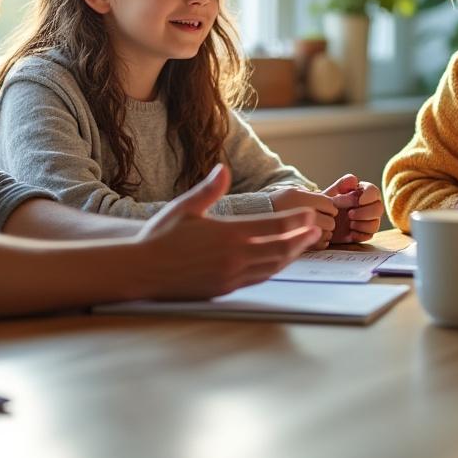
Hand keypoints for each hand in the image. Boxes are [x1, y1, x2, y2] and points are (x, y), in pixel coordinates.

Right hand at [136, 165, 320, 297]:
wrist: (141, 271)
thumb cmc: (160, 236)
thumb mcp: (185, 207)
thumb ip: (209, 189)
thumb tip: (224, 168)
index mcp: (228, 233)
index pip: (274, 225)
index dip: (296, 220)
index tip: (310, 215)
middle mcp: (234, 256)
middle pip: (280, 248)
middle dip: (301, 239)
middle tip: (317, 231)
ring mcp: (231, 275)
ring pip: (272, 266)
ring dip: (291, 256)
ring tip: (303, 246)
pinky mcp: (225, 289)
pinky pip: (257, 279)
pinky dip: (273, 269)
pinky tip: (278, 263)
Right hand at [269, 187, 338, 248]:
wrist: (252, 218)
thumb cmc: (276, 203)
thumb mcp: (294, 191)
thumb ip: (313, 194)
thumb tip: (343, 187)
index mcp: (302, 199)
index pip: (330, 205)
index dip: (329, 208)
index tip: (322, 210)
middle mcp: (301, 215)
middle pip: (331, 222)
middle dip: (327, 221)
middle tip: (317, 221)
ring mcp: (298, 232)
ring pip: (325, 236)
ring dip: (322, 233)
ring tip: (310, 229)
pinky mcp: (294, 246)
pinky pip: (317, 247)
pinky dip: (316, 244)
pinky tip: (307, 239)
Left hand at [323, 174, 383, 243]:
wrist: (320, 224)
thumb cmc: (325, 206)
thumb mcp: (329, 195)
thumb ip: (340, 186)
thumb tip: (354, 180)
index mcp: (362, 193)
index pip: (374, 191)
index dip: (370, 196)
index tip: (360, 201)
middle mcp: (368, 206)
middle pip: (379, 208)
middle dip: (365, 213)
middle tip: (350, 215)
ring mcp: (368, 220)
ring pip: (376, 223)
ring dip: (362, 224)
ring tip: (349, 224)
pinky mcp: (364, 233)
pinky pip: (370, 235)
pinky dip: (360, 234)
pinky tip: (350, 233)